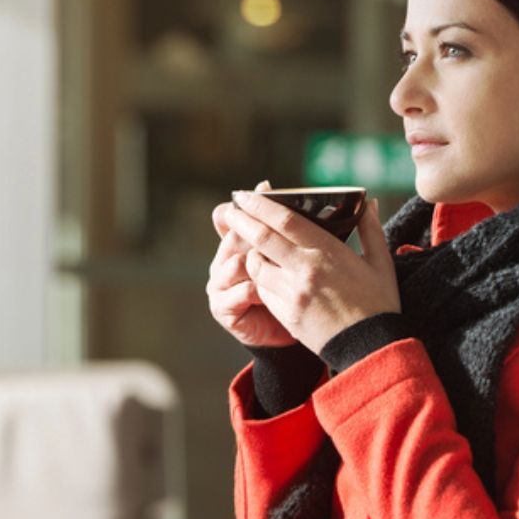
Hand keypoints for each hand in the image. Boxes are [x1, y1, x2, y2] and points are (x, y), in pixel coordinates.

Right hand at [207, 182, 296, 347]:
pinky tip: (263, 289)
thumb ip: (290, 229)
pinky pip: (237, 292)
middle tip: (271, 222)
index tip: (266, 187)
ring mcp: (220, 283)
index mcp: (238, 243)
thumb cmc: (292, 290)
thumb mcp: (291, 257)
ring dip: (252, 261)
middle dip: (251, 228)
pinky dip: (251, 290)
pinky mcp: (223, 308)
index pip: (231, 215)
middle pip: (232, 236)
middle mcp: (225, 259)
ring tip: (271, 261)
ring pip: (234, 263)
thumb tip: (298, 197)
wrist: (289, 331)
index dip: (247, 202)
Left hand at [223, 191, 400, 354]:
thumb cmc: (379, 303)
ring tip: (248, 243)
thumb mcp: (380, 262)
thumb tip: (366, 202)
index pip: (284, 220)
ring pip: (256, 265)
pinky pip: (263, 290)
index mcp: (327, 252)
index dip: (261, 205)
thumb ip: (370, 229)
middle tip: (231, 209)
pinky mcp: (286, 314)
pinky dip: (260, 277)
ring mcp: (292, 294)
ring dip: (250, 252)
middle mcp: (305, 270)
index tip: (247, 194)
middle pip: (262, 238)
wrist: (370, 349)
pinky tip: (263, 271)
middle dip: (242, 221)